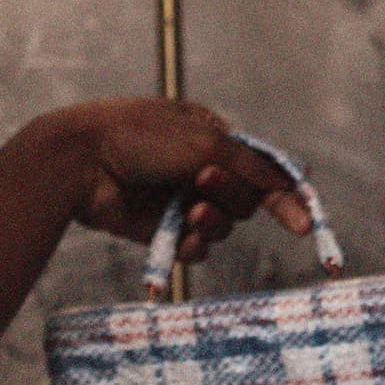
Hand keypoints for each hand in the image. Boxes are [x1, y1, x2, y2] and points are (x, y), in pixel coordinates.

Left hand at [33, 98, 311, 258]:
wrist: (80, 162)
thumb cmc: (139, 138)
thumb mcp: (205, 142)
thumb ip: (251, 166)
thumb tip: (293, 184)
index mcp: (209, 136)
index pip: (260, 168)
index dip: (284, 194)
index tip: (305, 222)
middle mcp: (197, 168)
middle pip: (244, 200)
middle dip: (232, 195)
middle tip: (203, 181)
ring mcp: (178, 199)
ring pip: (221, 226)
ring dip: (212, 220)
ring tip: (187, 209)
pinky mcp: (159, 230)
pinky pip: (195, 248)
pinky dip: (191, 243)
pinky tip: (177, 232)